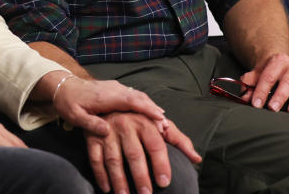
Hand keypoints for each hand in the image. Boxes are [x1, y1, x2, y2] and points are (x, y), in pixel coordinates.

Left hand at [53, 76, 165, 136]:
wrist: (63, 86)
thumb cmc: (68, 102)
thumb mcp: (75, 116)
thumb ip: (90, 124)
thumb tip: (107, 132)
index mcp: (105, 96)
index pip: (130, 100)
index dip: (146, 109)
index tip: (159, 118)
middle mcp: (113, 89)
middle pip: (138, 97)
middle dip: (153, 110)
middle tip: (166, 125)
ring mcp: (115, 88)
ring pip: (138, 96)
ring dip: (150, 107)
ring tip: (162, 122)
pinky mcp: (115, 90)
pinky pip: (134, 96)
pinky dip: (144, 104)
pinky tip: (150, 114)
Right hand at [85, 112, 200, 193]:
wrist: (108, 103)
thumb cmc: (139, 118)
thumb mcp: (159, 124)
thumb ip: (178, 140)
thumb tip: (197, 158)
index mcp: (144, 122)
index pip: (155, 145)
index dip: (161, 164)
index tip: (165, 182)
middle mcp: (125, 125)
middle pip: (134, 154)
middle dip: (141, 176)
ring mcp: (107, 132)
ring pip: (113, 159)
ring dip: (119, 180)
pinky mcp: (92, 137)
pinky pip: (95, 158)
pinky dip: (100, 174)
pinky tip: (107, 188)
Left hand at [240, 52, 288, 116]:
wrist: (279, 64)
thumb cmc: (266, 72)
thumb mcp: (254, 74)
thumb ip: (248, 84)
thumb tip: (244, 98)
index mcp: (278, 61)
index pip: (269, 76)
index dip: (261, 91)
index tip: (256, 103)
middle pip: (287, 82)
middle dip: (280, 96)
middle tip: (272, 108)